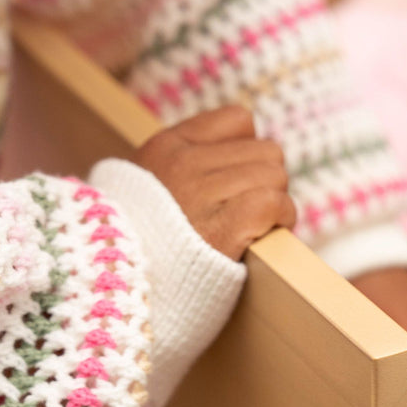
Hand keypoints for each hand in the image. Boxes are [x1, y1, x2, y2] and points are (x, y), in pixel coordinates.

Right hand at [133, 105, 295, 259]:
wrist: (125, 285)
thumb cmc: (144, 245)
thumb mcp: (146, 191)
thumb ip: (182, 170)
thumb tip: (231, 162)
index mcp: (167, 147)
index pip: (239, 121)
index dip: (250, 153)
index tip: (242, 183)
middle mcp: (185, 163)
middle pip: (267, 151)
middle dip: (267, 183)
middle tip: (254, 212)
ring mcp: (203, 192)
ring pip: (275, 176)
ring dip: (276, 204)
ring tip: (257, 226)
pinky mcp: (224, 226)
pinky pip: (275, 203)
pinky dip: (281, 219)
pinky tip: (267, 235)